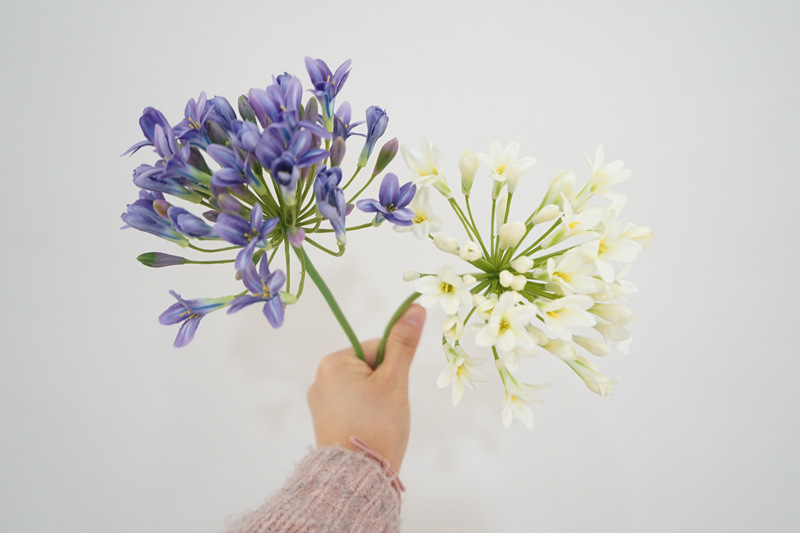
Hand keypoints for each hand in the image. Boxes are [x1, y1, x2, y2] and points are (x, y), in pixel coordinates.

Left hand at [307, 304, 425, 471]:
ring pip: (363, 389)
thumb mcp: (395, 380)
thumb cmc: (376, 425)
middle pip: (369, 368)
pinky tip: (370, 432)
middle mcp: (319, 379)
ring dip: (378, 401)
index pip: (376, 347)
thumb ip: (404, 343)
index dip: (394, 367)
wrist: (356, 478)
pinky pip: (352, 407)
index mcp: (332, 363)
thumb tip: (415, 307)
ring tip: (380, 424)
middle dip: (385, 386)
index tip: (393, 391)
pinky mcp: (324, 423)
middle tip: (388, 411)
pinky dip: (366, 415)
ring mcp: (319, 403)